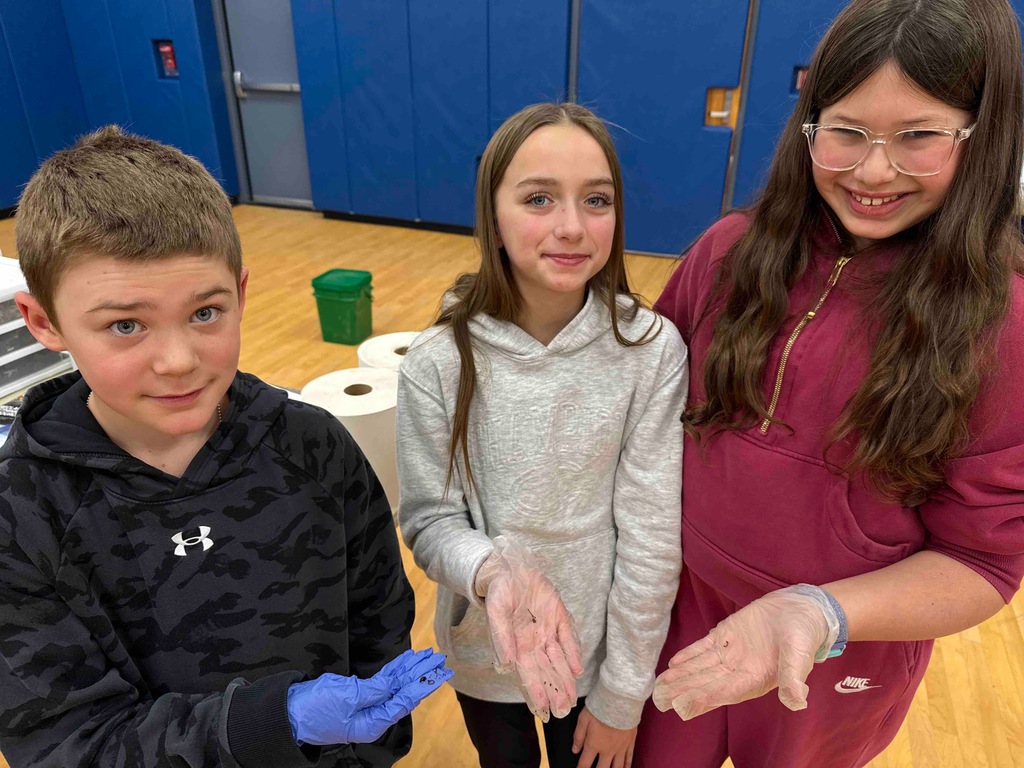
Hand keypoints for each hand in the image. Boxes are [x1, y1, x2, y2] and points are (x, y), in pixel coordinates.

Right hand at [287, 648, 452, 744]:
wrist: (289, 713)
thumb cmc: (315, 708)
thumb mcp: (347, 697)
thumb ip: (375, 690)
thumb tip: (396, 683)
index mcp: (374, 722)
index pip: (406, 700)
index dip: (424, 683)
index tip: (442, 672)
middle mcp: (375, 715)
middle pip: (404, 691)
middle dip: (422, 674)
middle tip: (440, 658)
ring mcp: (367, 704)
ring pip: (395, 684)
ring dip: (411, 669)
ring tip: (428, 655)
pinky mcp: (358, 694)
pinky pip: (382, 681)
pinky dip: (395, 669)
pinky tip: (407, 660)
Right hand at [476, 535, 583, 721]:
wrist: (509, 569)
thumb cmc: (498, 592)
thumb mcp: (496, 612)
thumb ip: (500, 638)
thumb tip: (505, 663)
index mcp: (517, 644)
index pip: (528, 673)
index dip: (536, 690)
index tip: (543, 708)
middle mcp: (534, 641)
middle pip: (546, 670)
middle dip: (554, 690)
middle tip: (563, 711)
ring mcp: (547, 629)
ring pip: (559, 659)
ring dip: (565, 678)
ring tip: (571, 698)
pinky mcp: (558, 616)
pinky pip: (567, 637)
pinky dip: (573, 653)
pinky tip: (578, 669)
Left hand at [571, 707, 635, 767]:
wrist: (620, 701)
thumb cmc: (599, 708)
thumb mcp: (583, 719)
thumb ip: (578, 736)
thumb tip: (575, 750)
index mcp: (594, 745)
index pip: (585, 763)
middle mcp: (607, 750)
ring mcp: (620, 748)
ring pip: (617, 767)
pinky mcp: (630, 742)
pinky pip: (629, 758)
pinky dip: (627, 766)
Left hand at [652, 584, 838, 719]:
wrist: (801, 610)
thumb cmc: (804, 636)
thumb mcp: (800, 656)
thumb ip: (794, 678)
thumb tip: (797, 702)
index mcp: (757, 679)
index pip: (727, 691)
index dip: (705, 698)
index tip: (684, 705)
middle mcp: (740, 670)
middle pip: (708, 682)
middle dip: (685, 691)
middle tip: (661, 700)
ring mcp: (731, 653)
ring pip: (702, 667)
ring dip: (682, 675)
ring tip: (661, 684)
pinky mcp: (726, 635)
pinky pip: (704, 647)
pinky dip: (689, 655)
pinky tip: (674, 663)